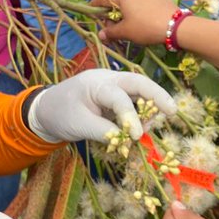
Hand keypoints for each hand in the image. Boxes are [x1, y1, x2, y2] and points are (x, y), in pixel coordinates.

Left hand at [28, 68, 176, 142]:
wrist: (46, 109)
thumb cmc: (60, 114)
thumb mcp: (79, 125)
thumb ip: (105, 131)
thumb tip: (129, 139)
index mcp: (96, 83)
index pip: (119, 98)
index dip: (131, 117)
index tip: (137, 136)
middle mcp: (108, 79)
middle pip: (138, 81)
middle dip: (157, 95)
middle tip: (172, 111)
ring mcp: (113, 86)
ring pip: (139, 90)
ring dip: (149, 106)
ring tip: (148, 127)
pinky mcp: (115, 96)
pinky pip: (133, 101)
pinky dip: (140, 113)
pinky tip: (141, 127)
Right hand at [93, 0, 179, 45]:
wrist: (176, 26)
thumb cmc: (146, 27)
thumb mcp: (126, 32)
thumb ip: (111, 32)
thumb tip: (101, 35)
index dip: (95, 4)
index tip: (90, 9)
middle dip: (112, 11)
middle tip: (110, 26)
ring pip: (131, 0)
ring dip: (125, 11)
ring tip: (126, 24)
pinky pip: (142, 2)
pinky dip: (137, 9)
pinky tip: (141, 20)